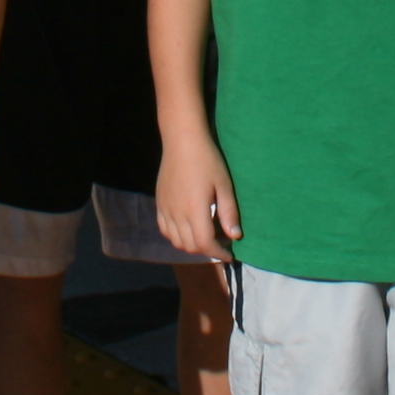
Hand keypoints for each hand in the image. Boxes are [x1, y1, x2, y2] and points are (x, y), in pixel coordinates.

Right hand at [154, 136, 239, 261]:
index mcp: (195, 210)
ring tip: (206, 235)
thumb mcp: (224, 185)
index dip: (218, 253)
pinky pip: (165, 229)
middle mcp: (177, 213)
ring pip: (176, 240)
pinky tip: (188, 227)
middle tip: (222, 241)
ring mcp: (165, 209)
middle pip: (190, 245)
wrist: (182, 141)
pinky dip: (177, 236)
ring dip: (192, 245)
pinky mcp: (159, 203)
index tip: (230, 253)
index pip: (205, 243)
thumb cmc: (207, 160)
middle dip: (208, 250)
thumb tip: (234, 236)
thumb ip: (228, 213)